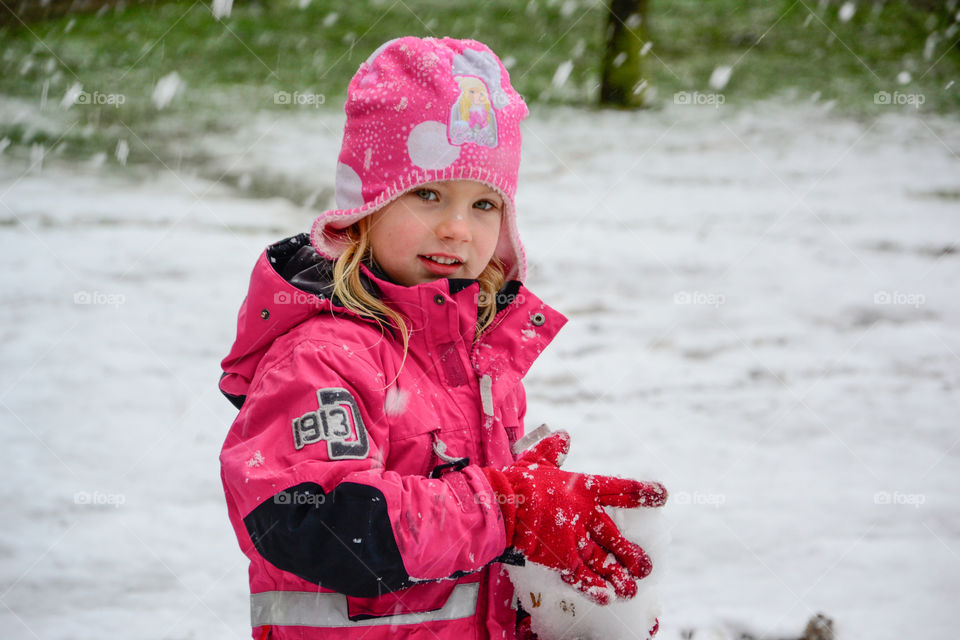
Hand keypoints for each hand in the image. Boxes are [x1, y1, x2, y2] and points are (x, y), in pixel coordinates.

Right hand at [482, 431, 666, 603]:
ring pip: (603, 561)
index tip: (662, 494)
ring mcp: (575, 538)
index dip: (642, 491)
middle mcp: (584, 515)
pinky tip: (607, 598)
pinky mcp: (562, 557)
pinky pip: (582, 576)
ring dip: (619, 576)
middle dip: (631, 553)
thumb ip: (552, 449)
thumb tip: (564, 436)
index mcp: (582, 489)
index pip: (618, 488)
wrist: (502, 506)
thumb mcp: (536, 459)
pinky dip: (594, 588)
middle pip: (614, 536)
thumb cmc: (517, 482)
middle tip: (645, 567)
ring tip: (632, 589)